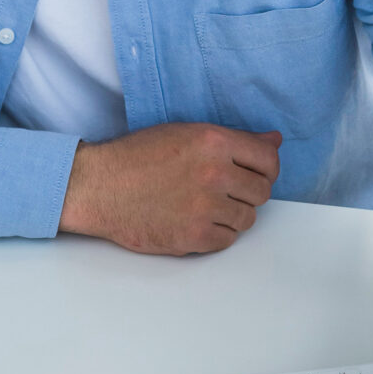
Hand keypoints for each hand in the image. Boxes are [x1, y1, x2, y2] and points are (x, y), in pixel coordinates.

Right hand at [59, 122, 281, 255]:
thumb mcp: (185, 133)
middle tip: (225, 192)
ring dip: (231, 215)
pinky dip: (216, 234)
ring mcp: (204, 207)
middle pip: (261, 192)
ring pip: (246, 219)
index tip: (256, 174)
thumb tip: (274, 140)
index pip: (268, 159)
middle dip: (247, 193)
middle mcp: (214, 173)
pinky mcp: (193, 236)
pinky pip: (227, 240)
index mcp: (213, 142)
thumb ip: (234, 139)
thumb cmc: (136, 157)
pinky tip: (195, 221)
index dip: (266, 169)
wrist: (99, 186)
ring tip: (205, 207)